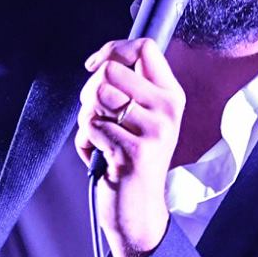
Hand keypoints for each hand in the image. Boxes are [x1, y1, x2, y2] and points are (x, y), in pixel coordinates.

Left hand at [75, 38, 184, 256]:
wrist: (138, 209)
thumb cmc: (131, 158)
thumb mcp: (140, 117)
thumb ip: (129, 86)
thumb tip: (102, 60)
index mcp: (171, 95)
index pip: (145, 47)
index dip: (112, 50)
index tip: (95, 67)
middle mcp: (169, 110)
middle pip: (111, 70)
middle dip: (90, 91)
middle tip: (98, 117)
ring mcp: (155, 131)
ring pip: (97, 96)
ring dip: (87, 118)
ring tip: (102, 138)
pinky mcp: (134, 151)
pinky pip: (91, 126)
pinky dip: (86, 143)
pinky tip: (101, 157)